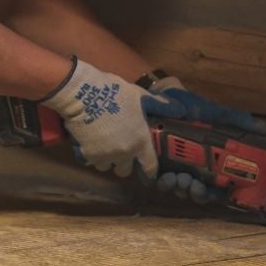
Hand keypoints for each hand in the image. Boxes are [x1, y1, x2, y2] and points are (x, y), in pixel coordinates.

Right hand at [39, 58, 184, 177]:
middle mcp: (125, 152)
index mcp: (140, 140)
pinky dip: (93, 156)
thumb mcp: (140, 96)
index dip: (150, 170)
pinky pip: (93, 162)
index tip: (148, 172)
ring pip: (108, 167)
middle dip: (124, 164)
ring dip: (107, 160)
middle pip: (125, 171)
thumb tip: (181, 110)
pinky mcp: (89, 154)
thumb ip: (160, 105)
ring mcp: (106, 155)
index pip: (150, 166)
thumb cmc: (115, 93)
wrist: (84, 95)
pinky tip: (90, 143)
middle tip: (121, 151)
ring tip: (104, 146)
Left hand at [140, 75, 265, 203]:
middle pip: (196, 191)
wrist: (156, 95)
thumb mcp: (212, 112)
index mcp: (205, 157)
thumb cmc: (185, 105)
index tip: (220, 192)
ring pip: (178, 189)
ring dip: (182, 189)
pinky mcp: (150, 164)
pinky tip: (166, 177)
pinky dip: (163, 184)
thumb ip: (235, 120)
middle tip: (196, 185)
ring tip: (181, 179)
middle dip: (197, 194)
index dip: (219, 193)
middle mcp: (188, 165)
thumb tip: (262, 128)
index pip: (215, 184)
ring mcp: (169, 166)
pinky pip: (158, 182)